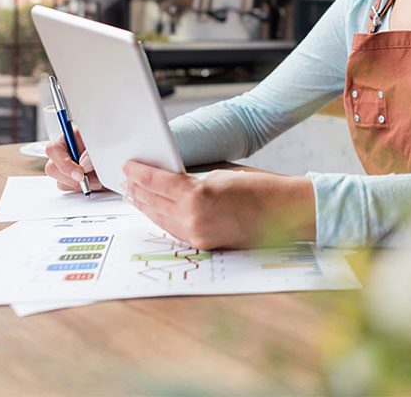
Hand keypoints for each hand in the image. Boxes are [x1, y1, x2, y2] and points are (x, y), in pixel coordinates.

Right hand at [43, 129, 102, 192]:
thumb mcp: (100, 141)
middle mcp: (62, 153)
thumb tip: (84, 163)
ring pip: (61, 182)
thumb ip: (91, 151)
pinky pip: (70, 188)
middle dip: (73, 179)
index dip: (64, 164)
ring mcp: (64, 167)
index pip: (53, 150)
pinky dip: (84, 188)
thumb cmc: (106, 141)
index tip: (80, 174)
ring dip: (81, 185)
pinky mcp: (69, 179)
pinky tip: (95, 182)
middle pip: (53, 169)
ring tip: (99, 180)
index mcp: (66, 138)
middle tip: (93, 180)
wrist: (114, 151)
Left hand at [120, 160, 315, 249]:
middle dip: (138, 191)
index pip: (158, 182)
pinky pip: (176, 230)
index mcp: (197, 195)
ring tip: (134, 196)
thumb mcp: (221, 174)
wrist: (285, 212)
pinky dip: (163, 219)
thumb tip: (170, 180)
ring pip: (161, 220)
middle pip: (155, 203)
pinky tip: (157, 212)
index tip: (128, 166)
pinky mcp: (205, 244)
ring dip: (146, 207)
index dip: (140, 173)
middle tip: (125, 181)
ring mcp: (198, 234)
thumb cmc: (260, 187)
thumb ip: (193, 179)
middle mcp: (193, 218)